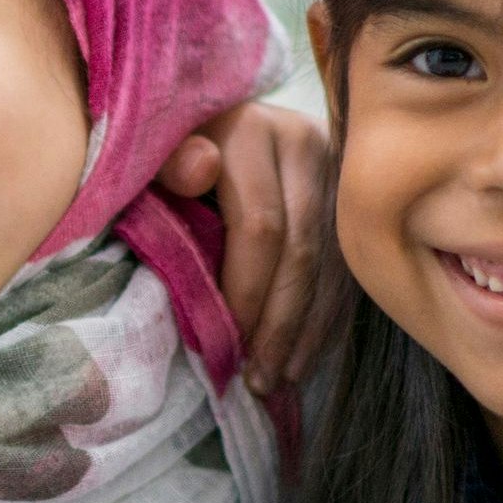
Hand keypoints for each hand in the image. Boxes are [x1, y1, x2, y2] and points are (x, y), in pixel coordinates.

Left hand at [158, 100, 339, 388]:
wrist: (204, 122)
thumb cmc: (165, 152)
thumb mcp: (153, 154)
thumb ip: (167, 165)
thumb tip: (199, 169)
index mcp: (252, 130)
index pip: (260, 226)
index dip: (246, 292)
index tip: (226, 344)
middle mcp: (304, 143)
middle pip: (302, 250)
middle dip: (279, 324)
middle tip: (256, 378)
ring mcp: (334, 169)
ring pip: (331, 265)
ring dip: (305, 331)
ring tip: (277, 380)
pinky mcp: (348, 196)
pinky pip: (345, 269)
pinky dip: (325, 319)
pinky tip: (304, 358)